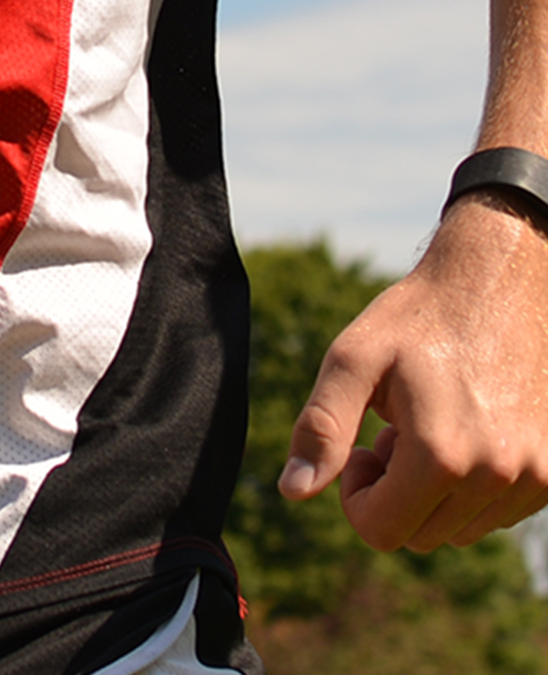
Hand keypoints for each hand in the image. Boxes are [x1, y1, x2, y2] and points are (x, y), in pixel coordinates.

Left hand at [278, 193, 547, 550]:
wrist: (495, 282)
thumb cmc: (415, 319)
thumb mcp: (352, 361)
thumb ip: (321, 429)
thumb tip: (293, 491)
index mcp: (442, 455)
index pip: (382, 532)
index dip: (356, 494)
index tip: (362, 445)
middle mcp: (497, 476)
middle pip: (420, 535)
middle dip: (394, 491)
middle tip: (393, 430)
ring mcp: (536, 477)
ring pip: (459, 529)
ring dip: (432, 490)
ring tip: (428, 424)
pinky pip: (498, 513)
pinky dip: (471, 486)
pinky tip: (462, 427)